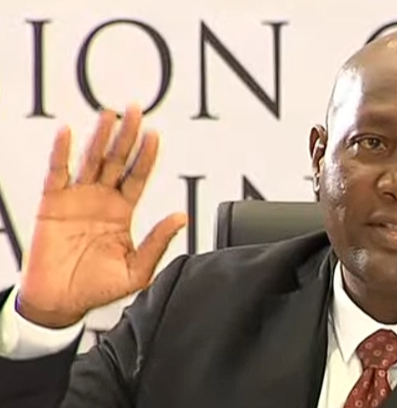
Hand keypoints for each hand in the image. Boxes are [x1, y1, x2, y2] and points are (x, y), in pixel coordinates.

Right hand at [18, 105, 186, 327]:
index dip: (146, 156)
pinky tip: (67, 133)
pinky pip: (57, 173)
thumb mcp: (136, 270)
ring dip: (99, 136)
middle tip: (135, 111)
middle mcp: (102, 200)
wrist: (60, 302)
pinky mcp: (52, 203)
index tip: (155, 135)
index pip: (138, 176)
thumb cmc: (96, 288)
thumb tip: (181, 217)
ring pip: (90, 160)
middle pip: (117, 160)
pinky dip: (61, 152)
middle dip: (127, 135)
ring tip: (110, 115)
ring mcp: (77, 198)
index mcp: (122, 212)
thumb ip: (158, 242)